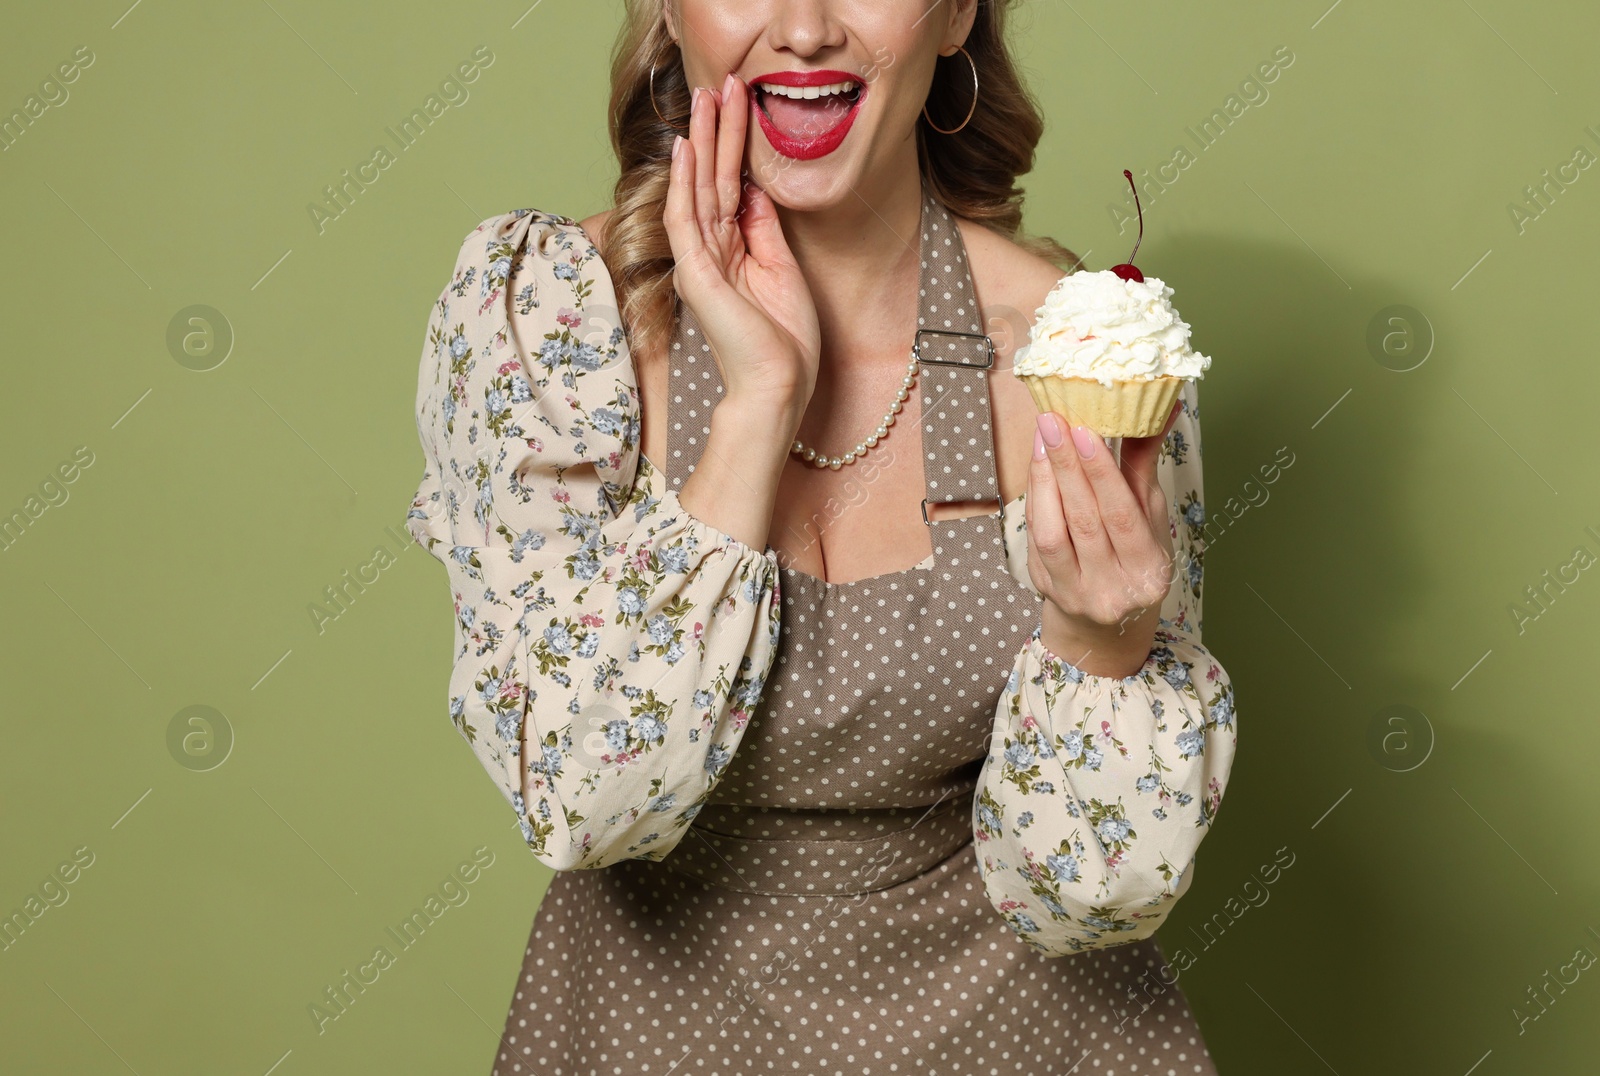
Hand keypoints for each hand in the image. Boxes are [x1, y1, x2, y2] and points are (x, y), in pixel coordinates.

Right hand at [663, 74, 820, 420]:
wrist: (779, 386)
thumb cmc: (784, 341)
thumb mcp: (781, 269)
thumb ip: (763, 228)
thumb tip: (754, 187)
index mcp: (732, 251)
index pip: (731, 186)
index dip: (736, 145)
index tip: (742, 104)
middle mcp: (710, 252)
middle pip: (713, 179)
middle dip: (718, 130)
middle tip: (721, 84)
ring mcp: (700, 263)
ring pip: (699, 189)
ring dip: (702, 142)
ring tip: (705, 98)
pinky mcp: (697, 274)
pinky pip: (687, 220)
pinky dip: (687, 184)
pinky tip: (688, 150)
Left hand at [1025, 400, 1183, 675]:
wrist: (1106, 619)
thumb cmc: (1133, 555)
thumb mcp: (1149, 516)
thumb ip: (1145, 465)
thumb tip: (1161, 408)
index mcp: (1149, 571)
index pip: (1122, 516)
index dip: (1102, 473)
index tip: (1084, 430)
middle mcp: (1114, 588)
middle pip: (1085, 521)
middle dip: (1066, 466)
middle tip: (1053, 421)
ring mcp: (1076, 593)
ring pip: (1053, 531)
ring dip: (1045, 480)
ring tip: (1042, 439)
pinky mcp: (1047, 589)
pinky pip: (1036, 539)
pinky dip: (1035, 499)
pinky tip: (1037, 469)